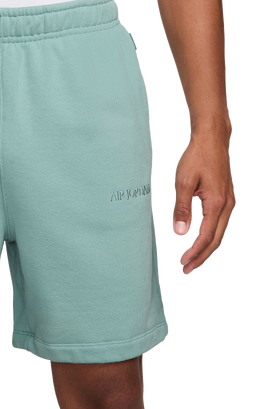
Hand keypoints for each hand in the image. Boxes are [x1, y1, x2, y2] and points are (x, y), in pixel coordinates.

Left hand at [171, 131, 236, 274]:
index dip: (194, 252)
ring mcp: (229, 202)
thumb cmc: (197, 157)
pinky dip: (210, 236)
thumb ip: (181, 209)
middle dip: (201, 257)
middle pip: (216, 240)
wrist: (211, 139)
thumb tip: (180, 233)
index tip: (182, 263)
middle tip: (186, 269)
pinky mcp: (225, 198)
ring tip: (191, 259)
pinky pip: (219, 223)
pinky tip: (200, 240)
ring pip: (219, 233)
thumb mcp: (183, 182)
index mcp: (217, 203)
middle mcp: (227, 205)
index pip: (206, 236)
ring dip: (205, 248)